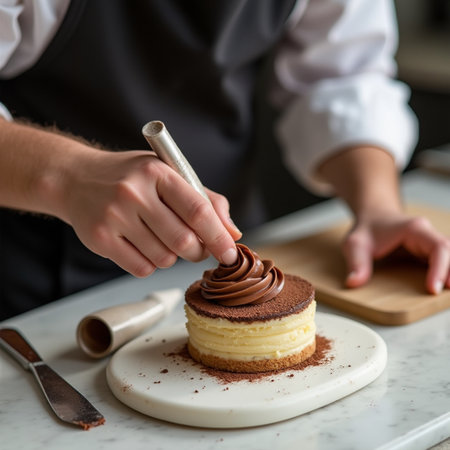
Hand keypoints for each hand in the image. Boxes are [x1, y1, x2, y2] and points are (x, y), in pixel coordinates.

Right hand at [61, 149, 240, 276]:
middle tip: (197, 248)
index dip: (219, 237)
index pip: (198, 210)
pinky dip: (150, 264)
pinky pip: (141, 268)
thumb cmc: (131, 178)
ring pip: (164, 258)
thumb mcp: (167, 175)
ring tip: (160, 238)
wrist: (75, 178)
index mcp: (157, 173)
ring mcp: (114, 216)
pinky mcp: (99, 238)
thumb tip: (233, 232)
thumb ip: (204, 200)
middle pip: (184, 241)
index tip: (231, 255)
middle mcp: (134, 193)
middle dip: (198, 252)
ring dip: (172, 257)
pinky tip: (141, 245)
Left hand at [343, 213, 449, 293]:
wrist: (373, 216)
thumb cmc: (366, 229)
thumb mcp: (355, 244)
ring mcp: (430, 243)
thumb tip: (353, 282)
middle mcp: (427, 234)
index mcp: (414, 229)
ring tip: (447, 294)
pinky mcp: (429, 252)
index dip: (440, 268)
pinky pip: (445, 261)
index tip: (432, 289)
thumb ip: (356, 262)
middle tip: (445, 295)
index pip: (438, 247)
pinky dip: (446, 273)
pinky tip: (444, 287)